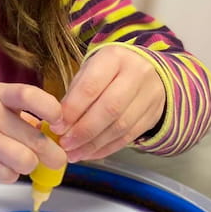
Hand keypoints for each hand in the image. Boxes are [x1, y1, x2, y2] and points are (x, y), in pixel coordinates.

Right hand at [0, 82, 66, 182]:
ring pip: (24, 163)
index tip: (59, 122)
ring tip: (24, 159)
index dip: (52, 110)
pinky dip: (10, 173)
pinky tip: (3, 163)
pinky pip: (5, 175)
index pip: (29, 96)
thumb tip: (55, 137)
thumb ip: (24, 113)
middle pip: (36, 141)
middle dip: (55, 155)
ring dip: (30, 165)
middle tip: (57, 158)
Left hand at [54, 45, 165, 161]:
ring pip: (121, 126)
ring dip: (94, 144)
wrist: (145, 68)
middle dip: (83, 131)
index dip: (72, 110)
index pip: (91, 86)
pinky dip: (107, 148)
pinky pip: (129, 136)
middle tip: (65, 144)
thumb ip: (74, 94)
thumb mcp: (88, 71)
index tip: (56, 127)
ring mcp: (150, 94)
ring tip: (73, 154)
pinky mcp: (154, 114)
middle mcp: (137, 73)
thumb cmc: (106, 71)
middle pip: (110, 108)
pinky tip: (90, 153)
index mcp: (114, 57)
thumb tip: (59, 124)